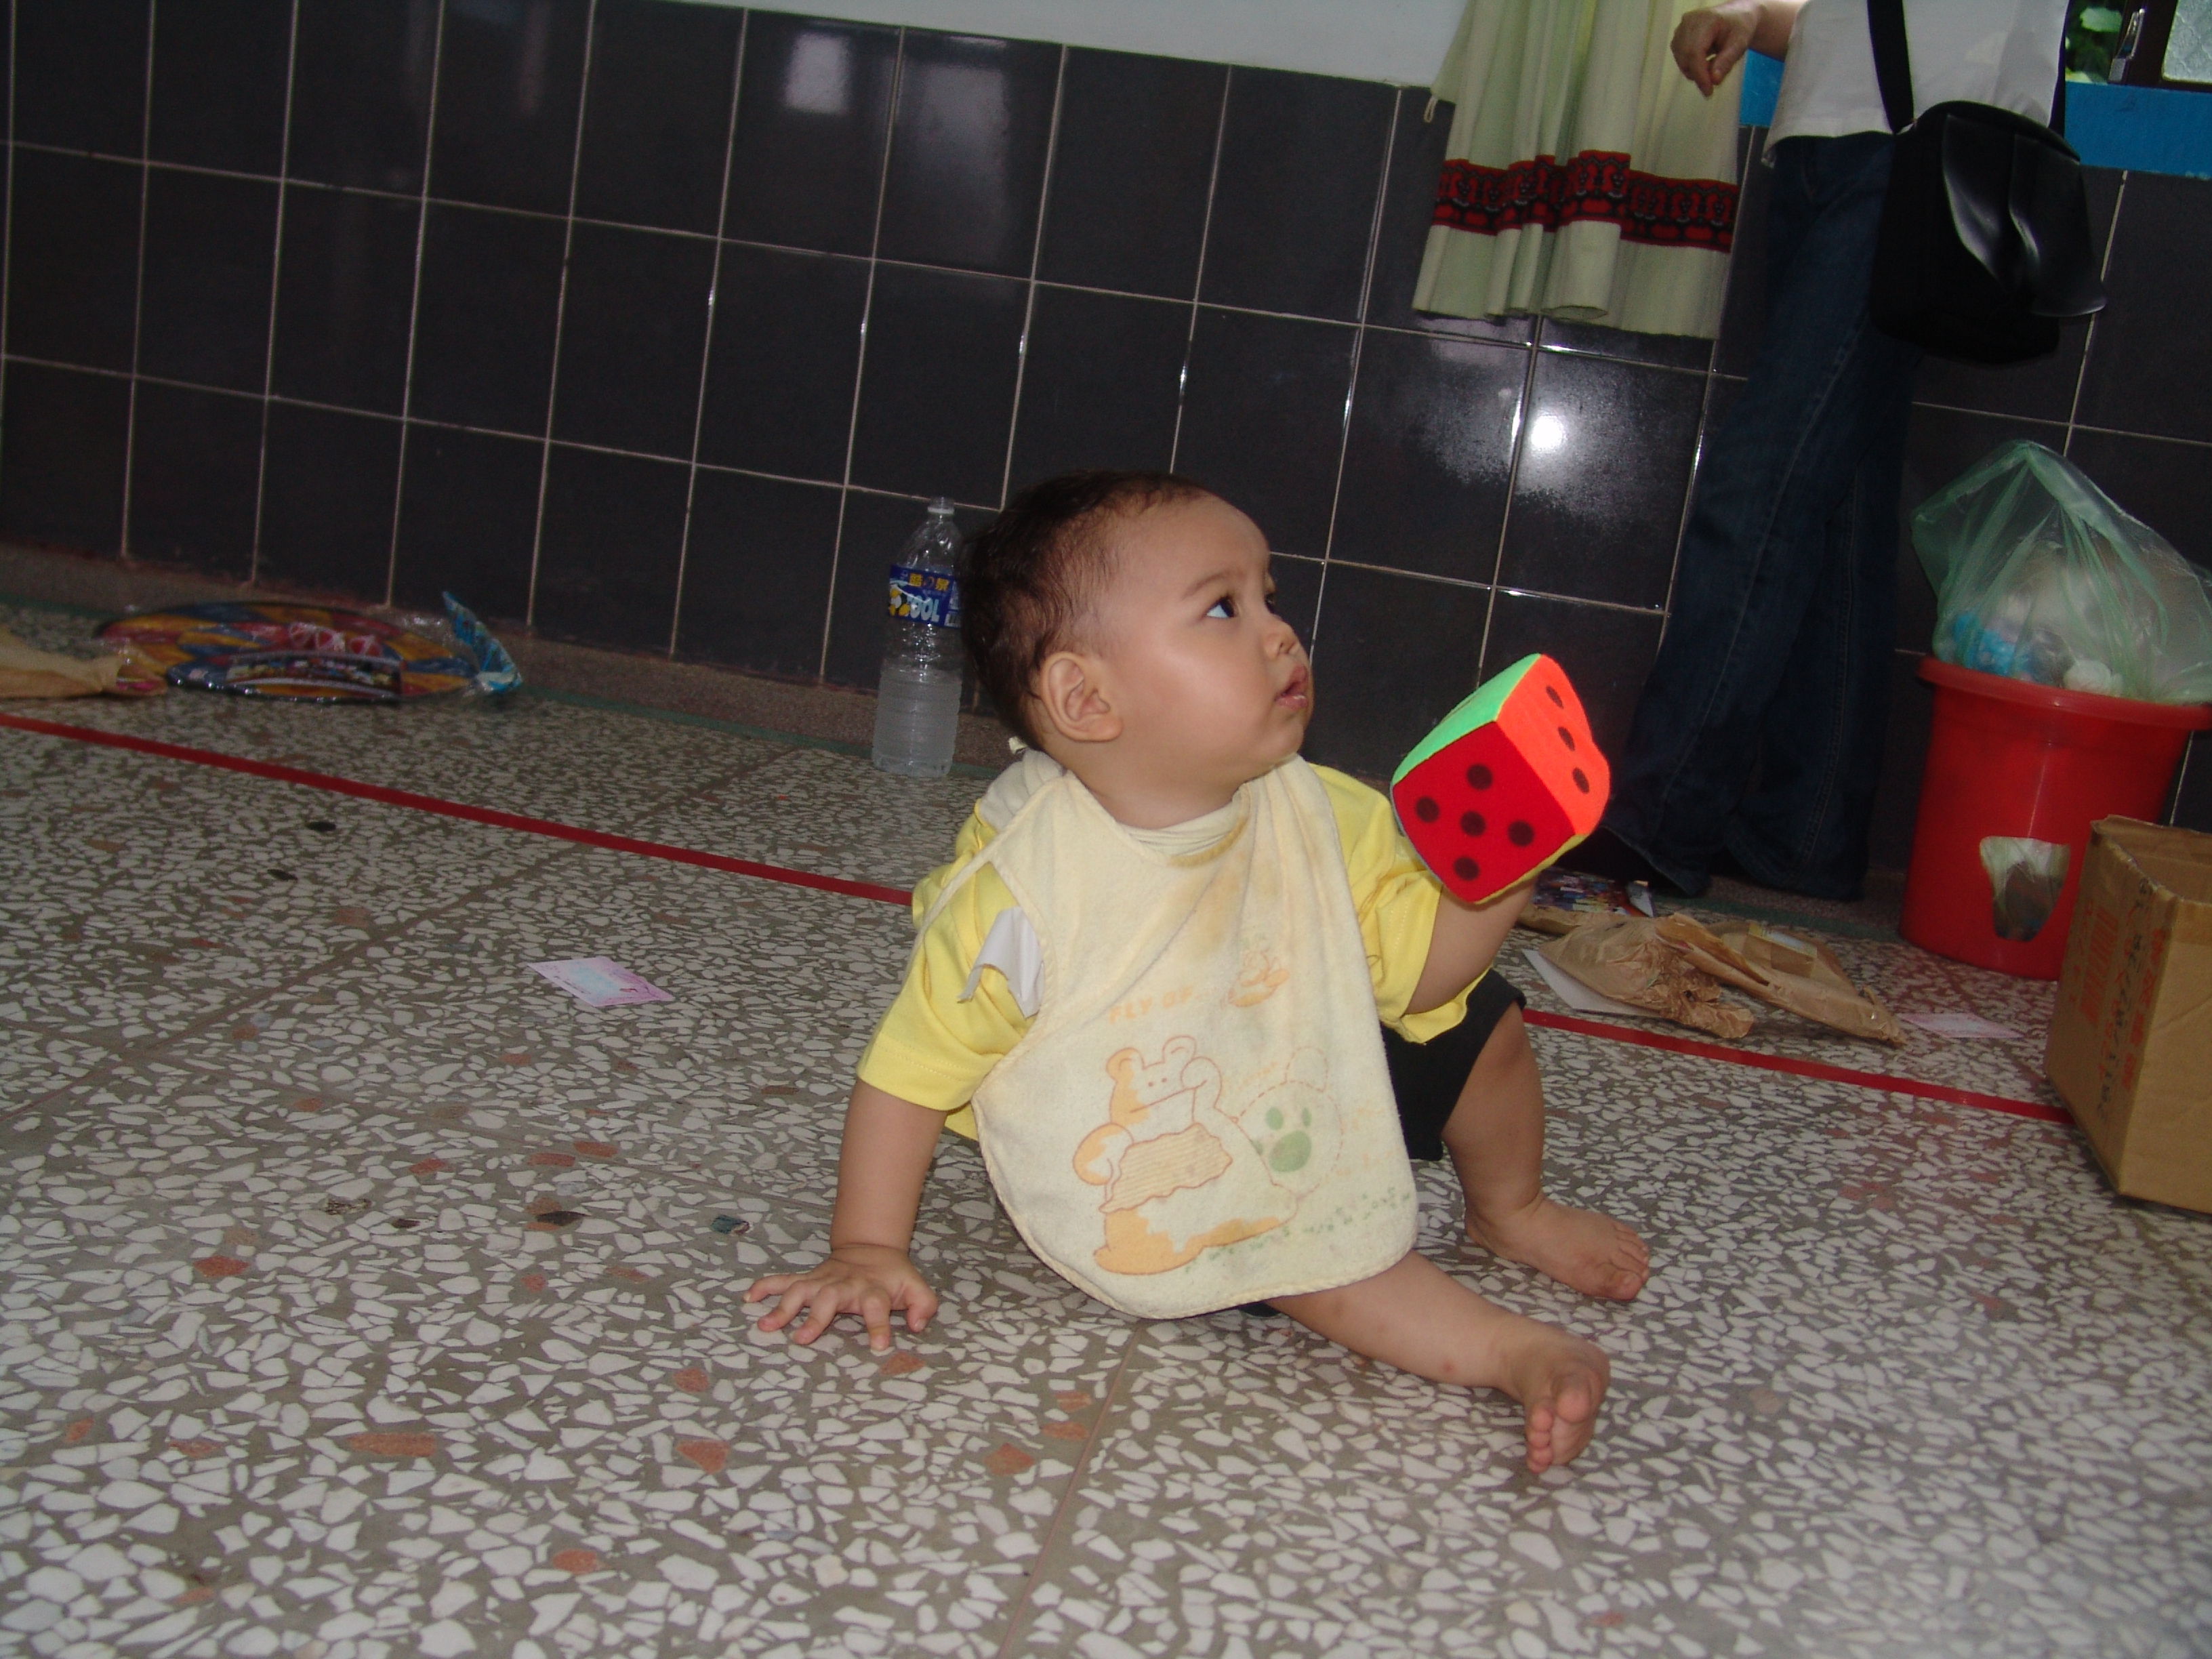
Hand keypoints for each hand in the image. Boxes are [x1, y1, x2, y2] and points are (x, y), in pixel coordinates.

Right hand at [746, 1244, 940, 1350]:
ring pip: (800, 1290)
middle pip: (829, 1298)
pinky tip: (749, 1297)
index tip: (878, 1346)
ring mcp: (823, 1281)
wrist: (871, 1249)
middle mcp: (844, 1285)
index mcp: (873, 1290)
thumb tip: (917, 1324)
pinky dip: (765, 1286)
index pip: (877, 1307)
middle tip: (802, 1339)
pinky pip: (783, 1280)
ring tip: (765, 1325)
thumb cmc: (892, 1277)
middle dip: (815, 1318)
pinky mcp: (808, 1279)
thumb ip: (923, 1305)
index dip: (879, 1326)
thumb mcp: (915, 1288)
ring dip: (782, 1307)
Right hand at [1671, 1, 1759, 95]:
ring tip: (1713, 66)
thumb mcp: (1740, 43)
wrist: (1737, 15)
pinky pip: (1680, 58)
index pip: (1695, 51)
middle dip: (1698, 75)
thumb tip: (1714, 80)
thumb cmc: (1740, 27)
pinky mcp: (1678, 36)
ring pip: (1681, 59)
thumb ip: (1727, 61)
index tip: (1708, 92)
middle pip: (1685, 57)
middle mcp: (1688, 22)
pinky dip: (1692, 65)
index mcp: (1705, 20)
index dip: (1700, 74)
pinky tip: (1705, 62)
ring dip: (1695, 70)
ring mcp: (1681, 29)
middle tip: (1713, 83)